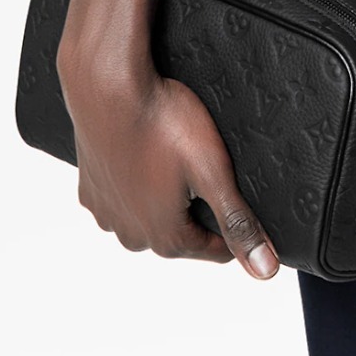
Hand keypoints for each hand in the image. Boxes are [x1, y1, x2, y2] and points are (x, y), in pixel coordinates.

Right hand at [55, 52, 280, 278]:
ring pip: (151, 215)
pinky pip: (125, 196)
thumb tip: (265, 270)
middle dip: (199, 207)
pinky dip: (138, 182)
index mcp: (165, 237)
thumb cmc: (163, 123)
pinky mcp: (90, 189)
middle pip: (183, 233)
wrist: (107, 86)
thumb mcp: (213, 171)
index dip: (235, 223)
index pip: (216, 249)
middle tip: (204, 165)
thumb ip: (239, 223)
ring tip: (175, 156)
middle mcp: (131, 235)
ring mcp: (106, 213)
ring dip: (167, 196)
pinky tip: (146, 154)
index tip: (238, 193)